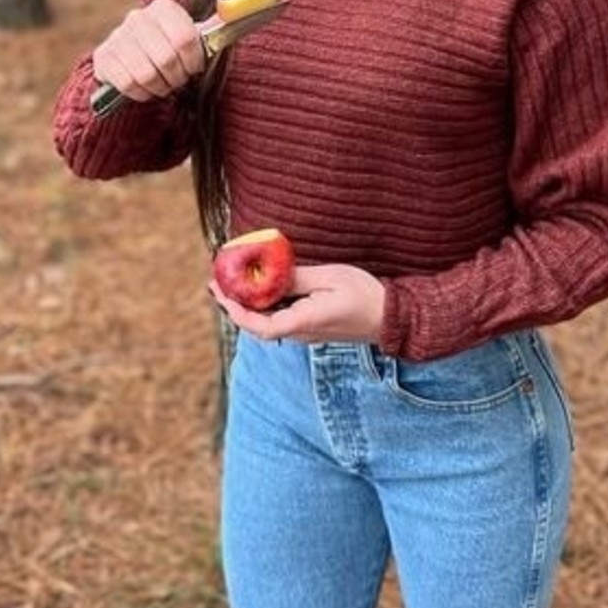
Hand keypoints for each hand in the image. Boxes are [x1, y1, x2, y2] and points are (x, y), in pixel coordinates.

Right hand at [92, 0, 205, 102]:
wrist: (131, 61)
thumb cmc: (170, 51)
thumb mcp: (191, 39)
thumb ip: (214, 29)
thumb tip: (237, 7)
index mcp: (164, 9)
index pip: (185, 39)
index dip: (193, 61)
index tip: (194, 68)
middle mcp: (138, 17)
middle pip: (166, 59)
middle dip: (177, 77)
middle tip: (178, 80)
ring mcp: (117, 37)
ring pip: (146, 75)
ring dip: (160, 87)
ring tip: (163, 85)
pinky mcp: (103, 57)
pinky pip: (127, 84)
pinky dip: (141, 93)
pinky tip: (145, 88)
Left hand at [209, 263, 385, 345]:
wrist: (391, 317)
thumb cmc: (364, 295)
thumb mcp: (330, 278)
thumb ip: (297, 278)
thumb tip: (267, 275)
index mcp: (304, 322)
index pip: (260, 326)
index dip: (237, 312)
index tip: (222, 293)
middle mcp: (301, 333)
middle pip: (257, 326)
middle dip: (234, 305)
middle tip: (217, 281)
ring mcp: (305, 333)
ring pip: (266, 323)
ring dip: (247, 305)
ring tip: (231, 282)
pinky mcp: (310, 327)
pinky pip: (279, 320)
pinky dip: (263, 305)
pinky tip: (260, 288)